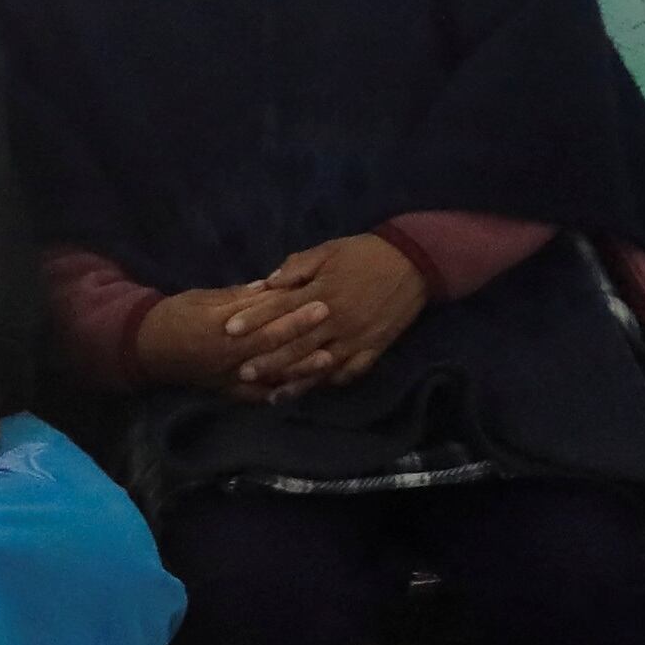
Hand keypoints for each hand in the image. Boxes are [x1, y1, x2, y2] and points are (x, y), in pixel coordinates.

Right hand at [133, 280, 337, 396]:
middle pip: (274, 348)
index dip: (296, 314)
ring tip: (328, 362)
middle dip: (305, 338)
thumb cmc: (177, 314)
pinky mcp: (226, 390)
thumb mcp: (206, 298)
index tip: (321, 303)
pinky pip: (255, 396)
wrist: (147, 346)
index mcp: (224, 329)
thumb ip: (240, 297)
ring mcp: (228, 378)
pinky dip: (276, 393)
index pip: (267, 321)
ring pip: (270, 376)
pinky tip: (298, 390)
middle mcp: (229, 357)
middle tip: (333, 327)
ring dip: (300, 370)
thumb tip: (273, 287)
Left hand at [251, 234, 433, 392]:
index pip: (280, 309)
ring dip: (295, 380)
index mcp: (321, 293)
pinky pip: (349, 372)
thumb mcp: (329, 250)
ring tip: (272, 394)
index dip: (253, 320)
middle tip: (241, 372)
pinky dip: (330, 382)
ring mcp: (355, 338)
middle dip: (267, 359)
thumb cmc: (365, 253)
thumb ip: (298, 266)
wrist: (415, 261)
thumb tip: (269, 283)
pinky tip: (312, 390)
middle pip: (295, 344)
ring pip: (319, 365)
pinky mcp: (373, 348)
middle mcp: (335, 320)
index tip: (229, 331)